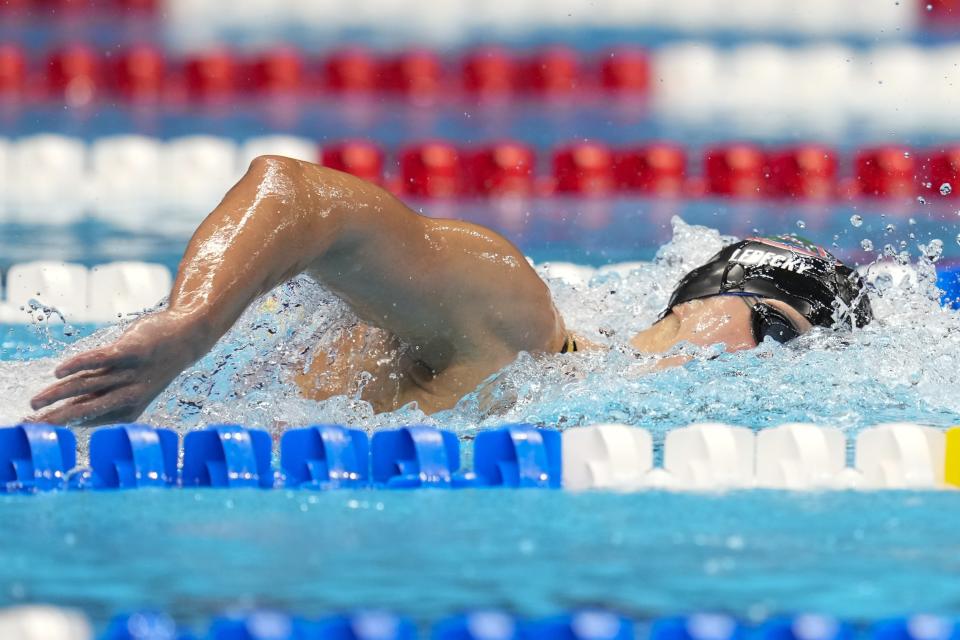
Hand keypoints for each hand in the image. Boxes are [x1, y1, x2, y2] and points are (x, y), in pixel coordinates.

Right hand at [25, 311, 205, 426]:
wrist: (186, 338)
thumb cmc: (151, 366)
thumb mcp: (130, 387)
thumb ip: (101, 397)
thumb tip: (68, 412)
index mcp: (128, 410)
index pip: (88, 419)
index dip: (61, 424)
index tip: (34, 428)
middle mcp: (130, 395)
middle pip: (86, 409)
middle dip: (56, 419)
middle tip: (30, 426)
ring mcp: (131, 373)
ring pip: (88, 386)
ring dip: (58, 394)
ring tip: (35, 402)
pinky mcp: (132, 351)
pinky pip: (101, 360)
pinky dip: (79, 365)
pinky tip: (59, 372)